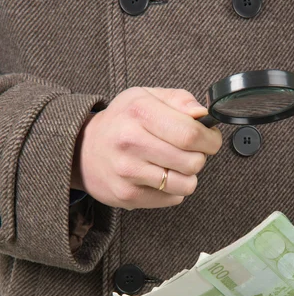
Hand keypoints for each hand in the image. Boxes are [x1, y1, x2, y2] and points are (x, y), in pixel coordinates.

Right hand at [71, 87, 221, 208]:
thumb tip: (203, 114)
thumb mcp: (146, 97)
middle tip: (190, 152)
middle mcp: (131, 141)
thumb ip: (179, 100)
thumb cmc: (121, 121)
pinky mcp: (128, 195)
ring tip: (173, 165)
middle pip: (192, 161)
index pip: (190, 133)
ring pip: (186, 184)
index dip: (210, 139)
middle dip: (200, 157)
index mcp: (139, 111)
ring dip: (187, 176)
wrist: (82, 150)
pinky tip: (157, 176)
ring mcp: (128, 172)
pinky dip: (172, 190)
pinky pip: (172, 199)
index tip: (210, 139)